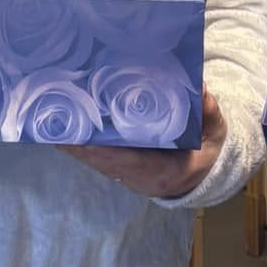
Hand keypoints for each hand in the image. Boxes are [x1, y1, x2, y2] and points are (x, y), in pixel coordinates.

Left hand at [64, 89, 227, 200]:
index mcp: (164, 172)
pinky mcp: (122, 169)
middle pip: (104, 163)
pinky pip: (99, 158)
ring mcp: (129, 176)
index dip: (104, 152)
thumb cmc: (208, 150)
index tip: (83, 139)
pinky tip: (63, 128)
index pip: (130, 163)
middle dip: (80, 145)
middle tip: (56, 124)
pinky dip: (82, 145)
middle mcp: (140, 179)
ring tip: (51, 123)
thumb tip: (200, 87)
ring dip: (76, 144)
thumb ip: (207, 112)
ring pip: (97, 162)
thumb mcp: (214, 131)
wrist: (205, 173)